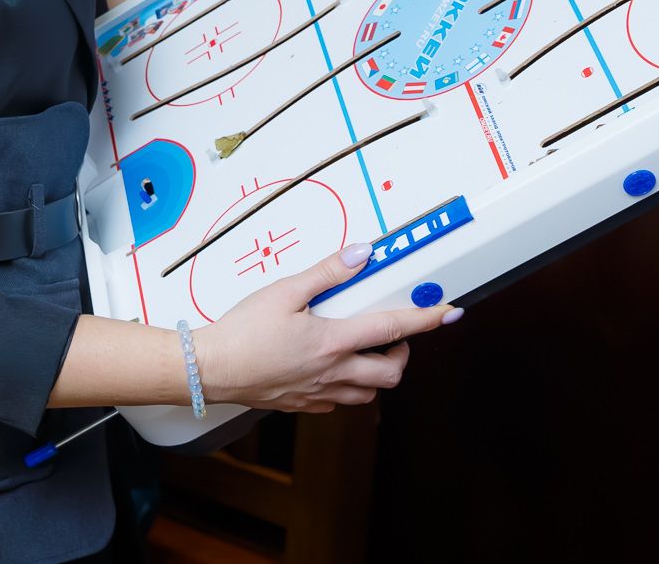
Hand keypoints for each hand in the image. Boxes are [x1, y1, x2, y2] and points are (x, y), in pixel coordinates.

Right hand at [193, 245, 457, 413]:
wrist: (210, 369)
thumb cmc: (241, 332)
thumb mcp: (284, 291)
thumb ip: (327, 273)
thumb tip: (361, 255)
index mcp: (332, 342)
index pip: (393, 329)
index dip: (426, 319)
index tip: (449, 312)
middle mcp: (333, 372)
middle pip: (391, 373)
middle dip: (403, 354)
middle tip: (395, 335)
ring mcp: (319, 393)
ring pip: (368, 392)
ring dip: (377, 373)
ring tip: (365, 351)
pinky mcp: (303, 405)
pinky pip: (340, 401)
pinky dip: (348, 385)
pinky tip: (332, 369)